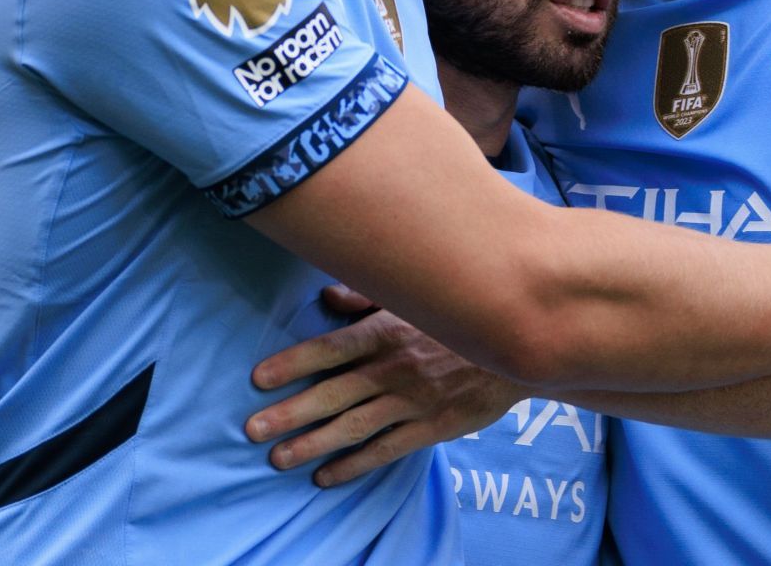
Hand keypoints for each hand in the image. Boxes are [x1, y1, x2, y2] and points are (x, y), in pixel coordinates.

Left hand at [245, 286, 524, 487]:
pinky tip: (325, 476)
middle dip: (291, 412)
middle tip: (253, 429)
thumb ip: (368, 296)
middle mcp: (395, 368)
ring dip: (313, 443)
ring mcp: (414, 401)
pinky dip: (354, 465)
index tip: (258, 378)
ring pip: (354, 426)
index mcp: (387, 331)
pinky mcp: (433, 427)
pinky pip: (387, 449)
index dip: (294, 363)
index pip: (331, 348)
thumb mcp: (415, 297)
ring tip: (278, 457)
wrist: (518, 348)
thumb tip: (327, 294)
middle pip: (334, 393)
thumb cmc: (457, 318)